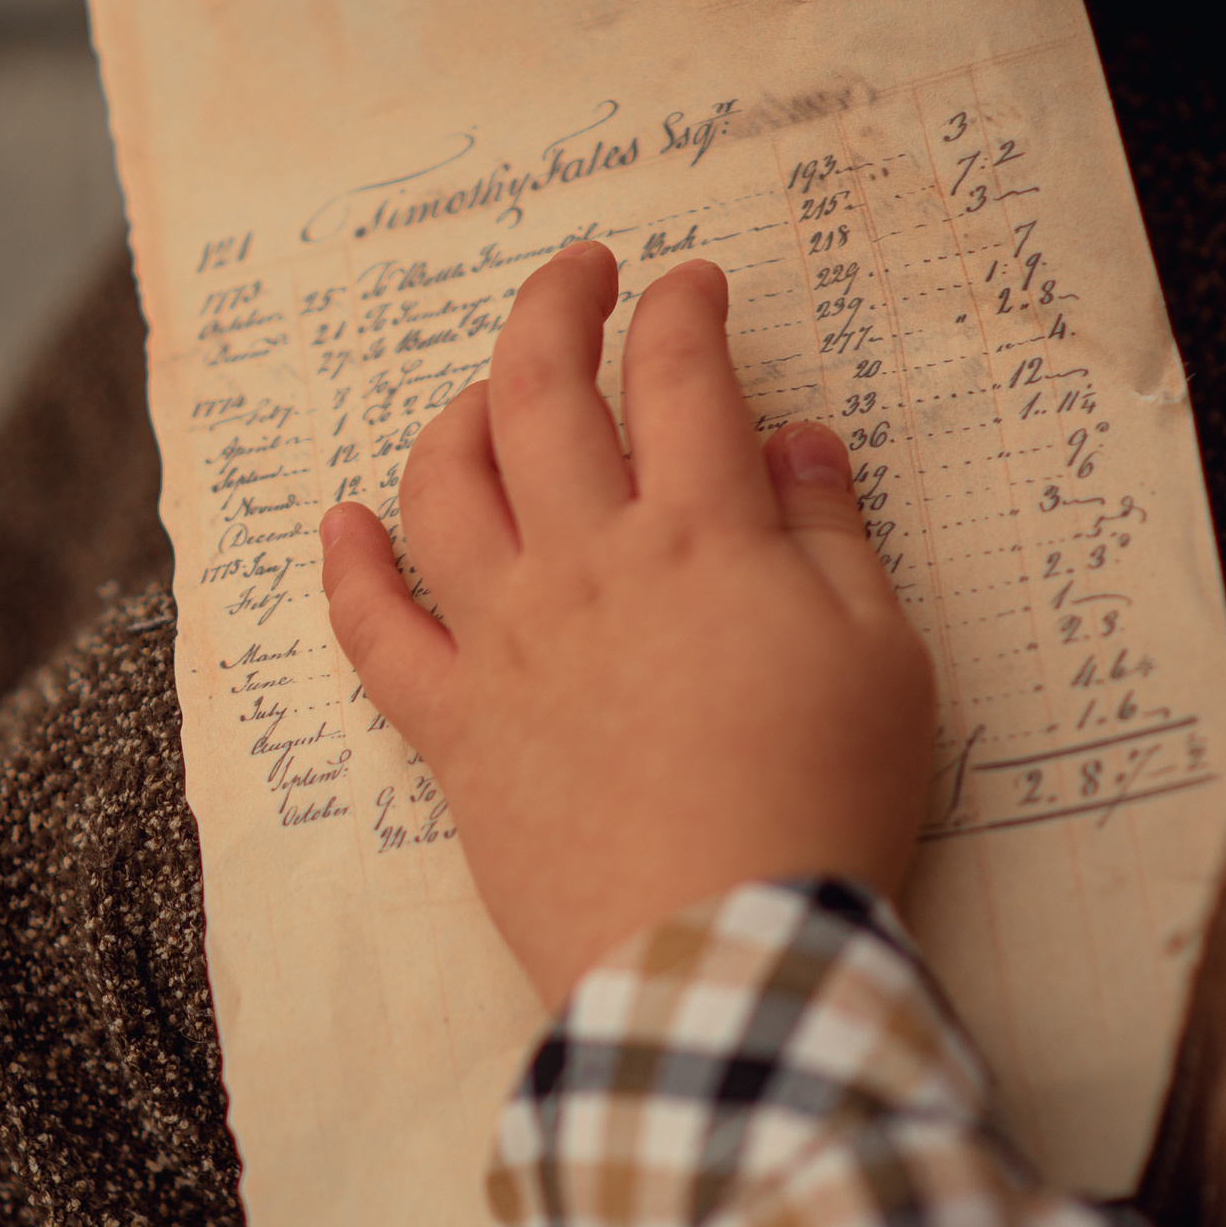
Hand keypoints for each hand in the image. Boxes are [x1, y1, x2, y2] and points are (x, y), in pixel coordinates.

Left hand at [318, 241, 936, 1006]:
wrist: (724, 953)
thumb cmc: (822, 804)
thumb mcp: (883, 656)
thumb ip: (831, 533)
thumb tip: (792, 437)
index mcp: (700, 538)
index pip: (680, 376)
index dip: (683, 310)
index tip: (692, 286)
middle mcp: (585, 566)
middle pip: (540, 393)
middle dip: (556, 306)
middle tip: (581, 273)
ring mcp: (504, 643)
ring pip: (444, 486)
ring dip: (457, 414)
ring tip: (484, 394)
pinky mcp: (451, 727)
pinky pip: (373, 632)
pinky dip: (347, 568)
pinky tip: (342, 523)